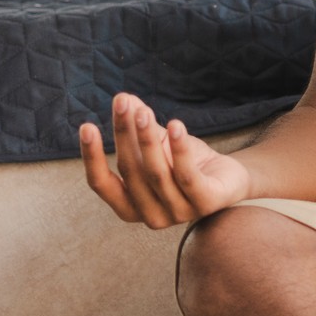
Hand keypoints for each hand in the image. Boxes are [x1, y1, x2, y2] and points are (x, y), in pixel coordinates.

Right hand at [79, 92, 252, 227]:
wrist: (230, 179)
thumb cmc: (186, 164)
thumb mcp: (159, 146)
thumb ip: (139, 127)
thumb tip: (123, 97)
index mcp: (130, 207)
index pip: (102, 184)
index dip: (92, 157)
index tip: (86, 126)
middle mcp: (151, 217)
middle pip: (131, 171)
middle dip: (125, 134)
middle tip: (122, 103)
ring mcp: (179, 214)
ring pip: (156, 173)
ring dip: (147, 139)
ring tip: (144, 111)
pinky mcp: (205, 204)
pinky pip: (187, 175)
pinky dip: (180, 149)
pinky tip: (176, 125)